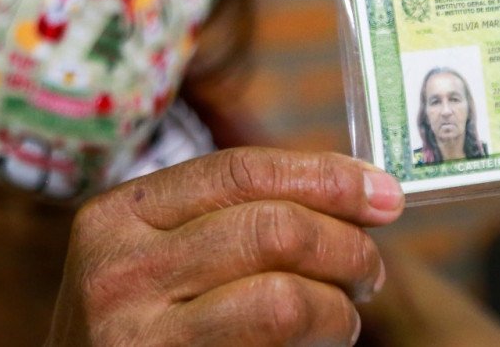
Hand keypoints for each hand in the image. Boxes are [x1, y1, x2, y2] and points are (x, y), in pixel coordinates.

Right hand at [45, 147, 403, 345]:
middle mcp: (117, 270)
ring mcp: (137, 337)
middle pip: (271, 228)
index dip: (324, 176)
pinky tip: (319, 343)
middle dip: (345, 244)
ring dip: (337, 305)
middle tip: (370, 270)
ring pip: (283, 297)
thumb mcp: (159, 257)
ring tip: (345, 317)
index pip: (241, 170)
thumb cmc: (142, 325)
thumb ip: (231, 216)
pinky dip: (318, 339)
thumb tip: (354, 185)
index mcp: (119, 215)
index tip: (382, 191)